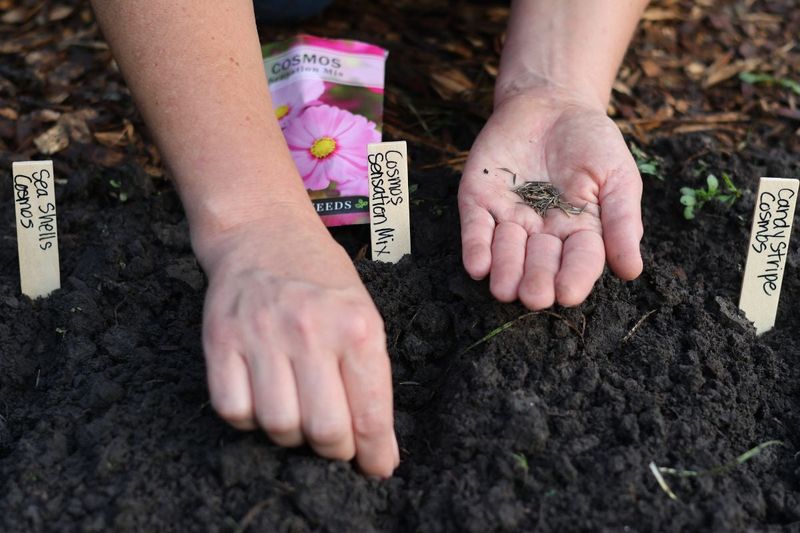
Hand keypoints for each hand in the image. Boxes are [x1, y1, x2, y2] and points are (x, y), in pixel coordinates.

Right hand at [194, 206, 398, 476]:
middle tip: (335, 442)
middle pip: (325, 431)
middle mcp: (310, 331)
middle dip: (335, 450)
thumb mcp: (363, 312)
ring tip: (298, 412)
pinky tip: (262, 397)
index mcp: (356, 326)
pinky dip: (249, 418)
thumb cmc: (320, 277)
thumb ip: (369, 372)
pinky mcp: (220, 340)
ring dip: (291, 434)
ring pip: (279, 426)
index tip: (376, 468)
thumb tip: (373, 441)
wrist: (263, 230)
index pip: (371, 413)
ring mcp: (261, 335)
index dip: (375, 453)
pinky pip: (233, 410)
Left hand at [458, 88, 642, 308]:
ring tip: (504, 289)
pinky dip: (475, 247)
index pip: (579, 261)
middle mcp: (542, 233)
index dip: (574, 278)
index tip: (568, 294)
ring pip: (506, 251)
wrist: (553, 102)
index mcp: (580, 233)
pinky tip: (478, 266)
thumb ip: (621, 220)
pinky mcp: (479, 201)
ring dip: (505, 270)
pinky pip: (475, 228)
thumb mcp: (617, 176)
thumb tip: (632, 271)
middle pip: (539, 263)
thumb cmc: (592, 142)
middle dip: (536, 281)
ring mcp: (509, 218)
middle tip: (533, 297)